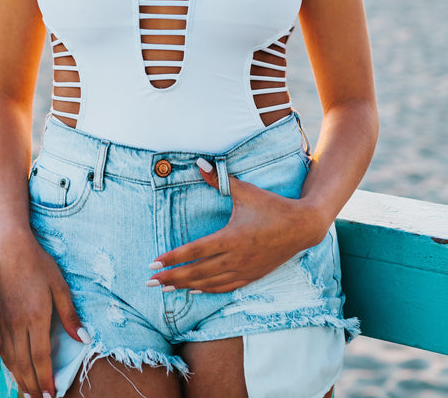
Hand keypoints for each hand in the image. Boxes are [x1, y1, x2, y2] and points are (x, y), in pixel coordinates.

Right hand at [0, 229, 87, 397]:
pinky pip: (1, 349)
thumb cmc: (39, 264)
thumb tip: (83, 338)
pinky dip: (8, 364)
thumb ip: (70, 315)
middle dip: (32, 386)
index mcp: (35, 317)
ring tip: (28, 393)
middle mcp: (16, 323)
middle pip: (23, 364)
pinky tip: (14, 371)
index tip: (51, 395)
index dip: (45, 379)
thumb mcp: (60, 285)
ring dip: (19, 379)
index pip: (40, 357)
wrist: (10, 249)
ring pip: (10, 360)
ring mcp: (3, 322)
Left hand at [147, 165, 319, 293]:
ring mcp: (245, 269)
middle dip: (172, 278)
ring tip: (166, 289)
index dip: (173, 258)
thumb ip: (218, 179)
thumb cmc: (272, 206)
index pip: (195, 251)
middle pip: (197, 272)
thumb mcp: (244, 190)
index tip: (154, 263)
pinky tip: (195, 290)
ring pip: (209, 283)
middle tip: (151, 282)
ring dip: (186, 286)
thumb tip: (199, 162)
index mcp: (231, 237)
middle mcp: (236, 257)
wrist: (303, 227)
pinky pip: (226, 287)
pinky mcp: (253, 275)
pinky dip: (208, 290)